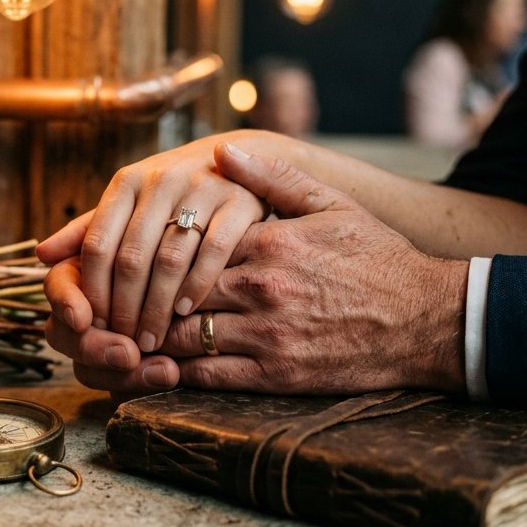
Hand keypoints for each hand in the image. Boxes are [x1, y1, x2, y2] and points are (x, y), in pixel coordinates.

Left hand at [35, 136, 267, 355]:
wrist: (243, 161)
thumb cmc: (173, 194)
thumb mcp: (130, 203)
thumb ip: (88, 229)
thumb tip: (42, 255)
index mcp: (126, 182)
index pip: (97, 244)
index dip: (92, 291)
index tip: (92, 325)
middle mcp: (161, 180)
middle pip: (131, 258)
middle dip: (124, 309)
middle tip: (124, 343)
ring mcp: (202, 189)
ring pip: (169, 261)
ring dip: (158, 308)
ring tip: (152, 340)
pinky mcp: (239, 202)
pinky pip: (213, 253)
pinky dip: (197, 287)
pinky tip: (186, 312)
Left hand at [48, 143, 468, 396]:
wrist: (428, 320)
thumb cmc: (377, 259)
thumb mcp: (330, 205)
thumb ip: (273, 177)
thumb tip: (222, 150)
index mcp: (265, 242)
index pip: (183, 244)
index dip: (144, 254)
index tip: (116, 258)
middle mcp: (259, 288)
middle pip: (171, 292)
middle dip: (132, 299)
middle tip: (98, 303)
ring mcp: (266, 335)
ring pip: (182, 335)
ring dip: (145, 338)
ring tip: (115, 335)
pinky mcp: (276, 375)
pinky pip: (209, 375)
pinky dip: (173, 373)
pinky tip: (152, 368)